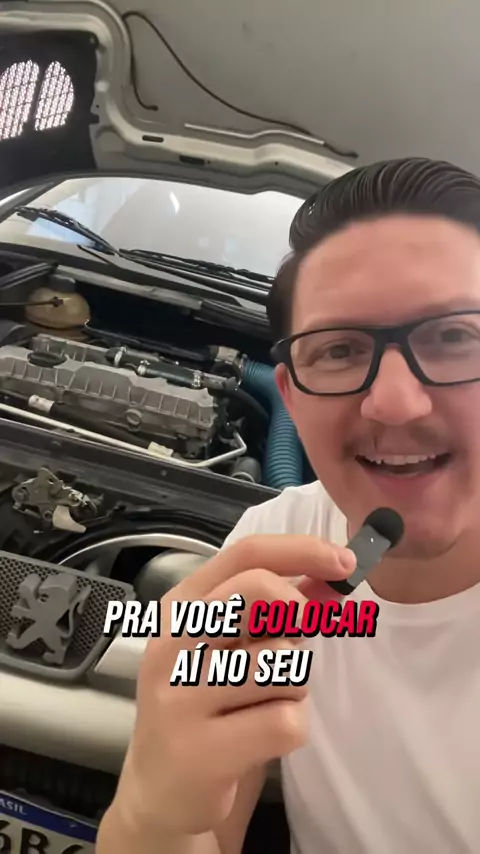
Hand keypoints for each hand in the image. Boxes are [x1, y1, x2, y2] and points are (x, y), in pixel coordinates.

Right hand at [112, 534, 355, 836]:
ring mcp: (179, 697)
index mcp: (180, 607)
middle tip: (293, 644)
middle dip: (296, 614)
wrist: (160, 790)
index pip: (244, 553)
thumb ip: (275, 608)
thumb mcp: (232, 646)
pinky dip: (291, 729)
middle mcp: (171, 643)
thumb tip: (334, 574)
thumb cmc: (206, 704)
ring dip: (294, 686)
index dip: (302, 549)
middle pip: (258, 589)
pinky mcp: (200, 751)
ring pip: (283, 661)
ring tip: (264, 704)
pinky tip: (261, 739)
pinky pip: (286, 721)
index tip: (344, 562)